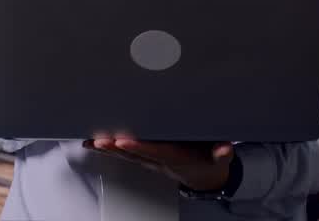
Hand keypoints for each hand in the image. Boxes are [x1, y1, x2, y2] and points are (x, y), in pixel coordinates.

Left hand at [85, 134, 233, 191]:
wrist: (204, 177)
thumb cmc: (210, 162)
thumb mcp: (220, 158)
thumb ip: (222, 153)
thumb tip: (225, 150)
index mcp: (177, 157)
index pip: (156, 151)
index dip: (140, 147)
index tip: (125, 141)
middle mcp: (161, 161)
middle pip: (136, 154)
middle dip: (118, 148)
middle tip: (102, 141)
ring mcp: (152, 161)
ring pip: (128, 155)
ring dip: (110, 150)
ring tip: (93, 142)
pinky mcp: (147, 158)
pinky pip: (126, 155)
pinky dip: (110, 150)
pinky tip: (96, 144)